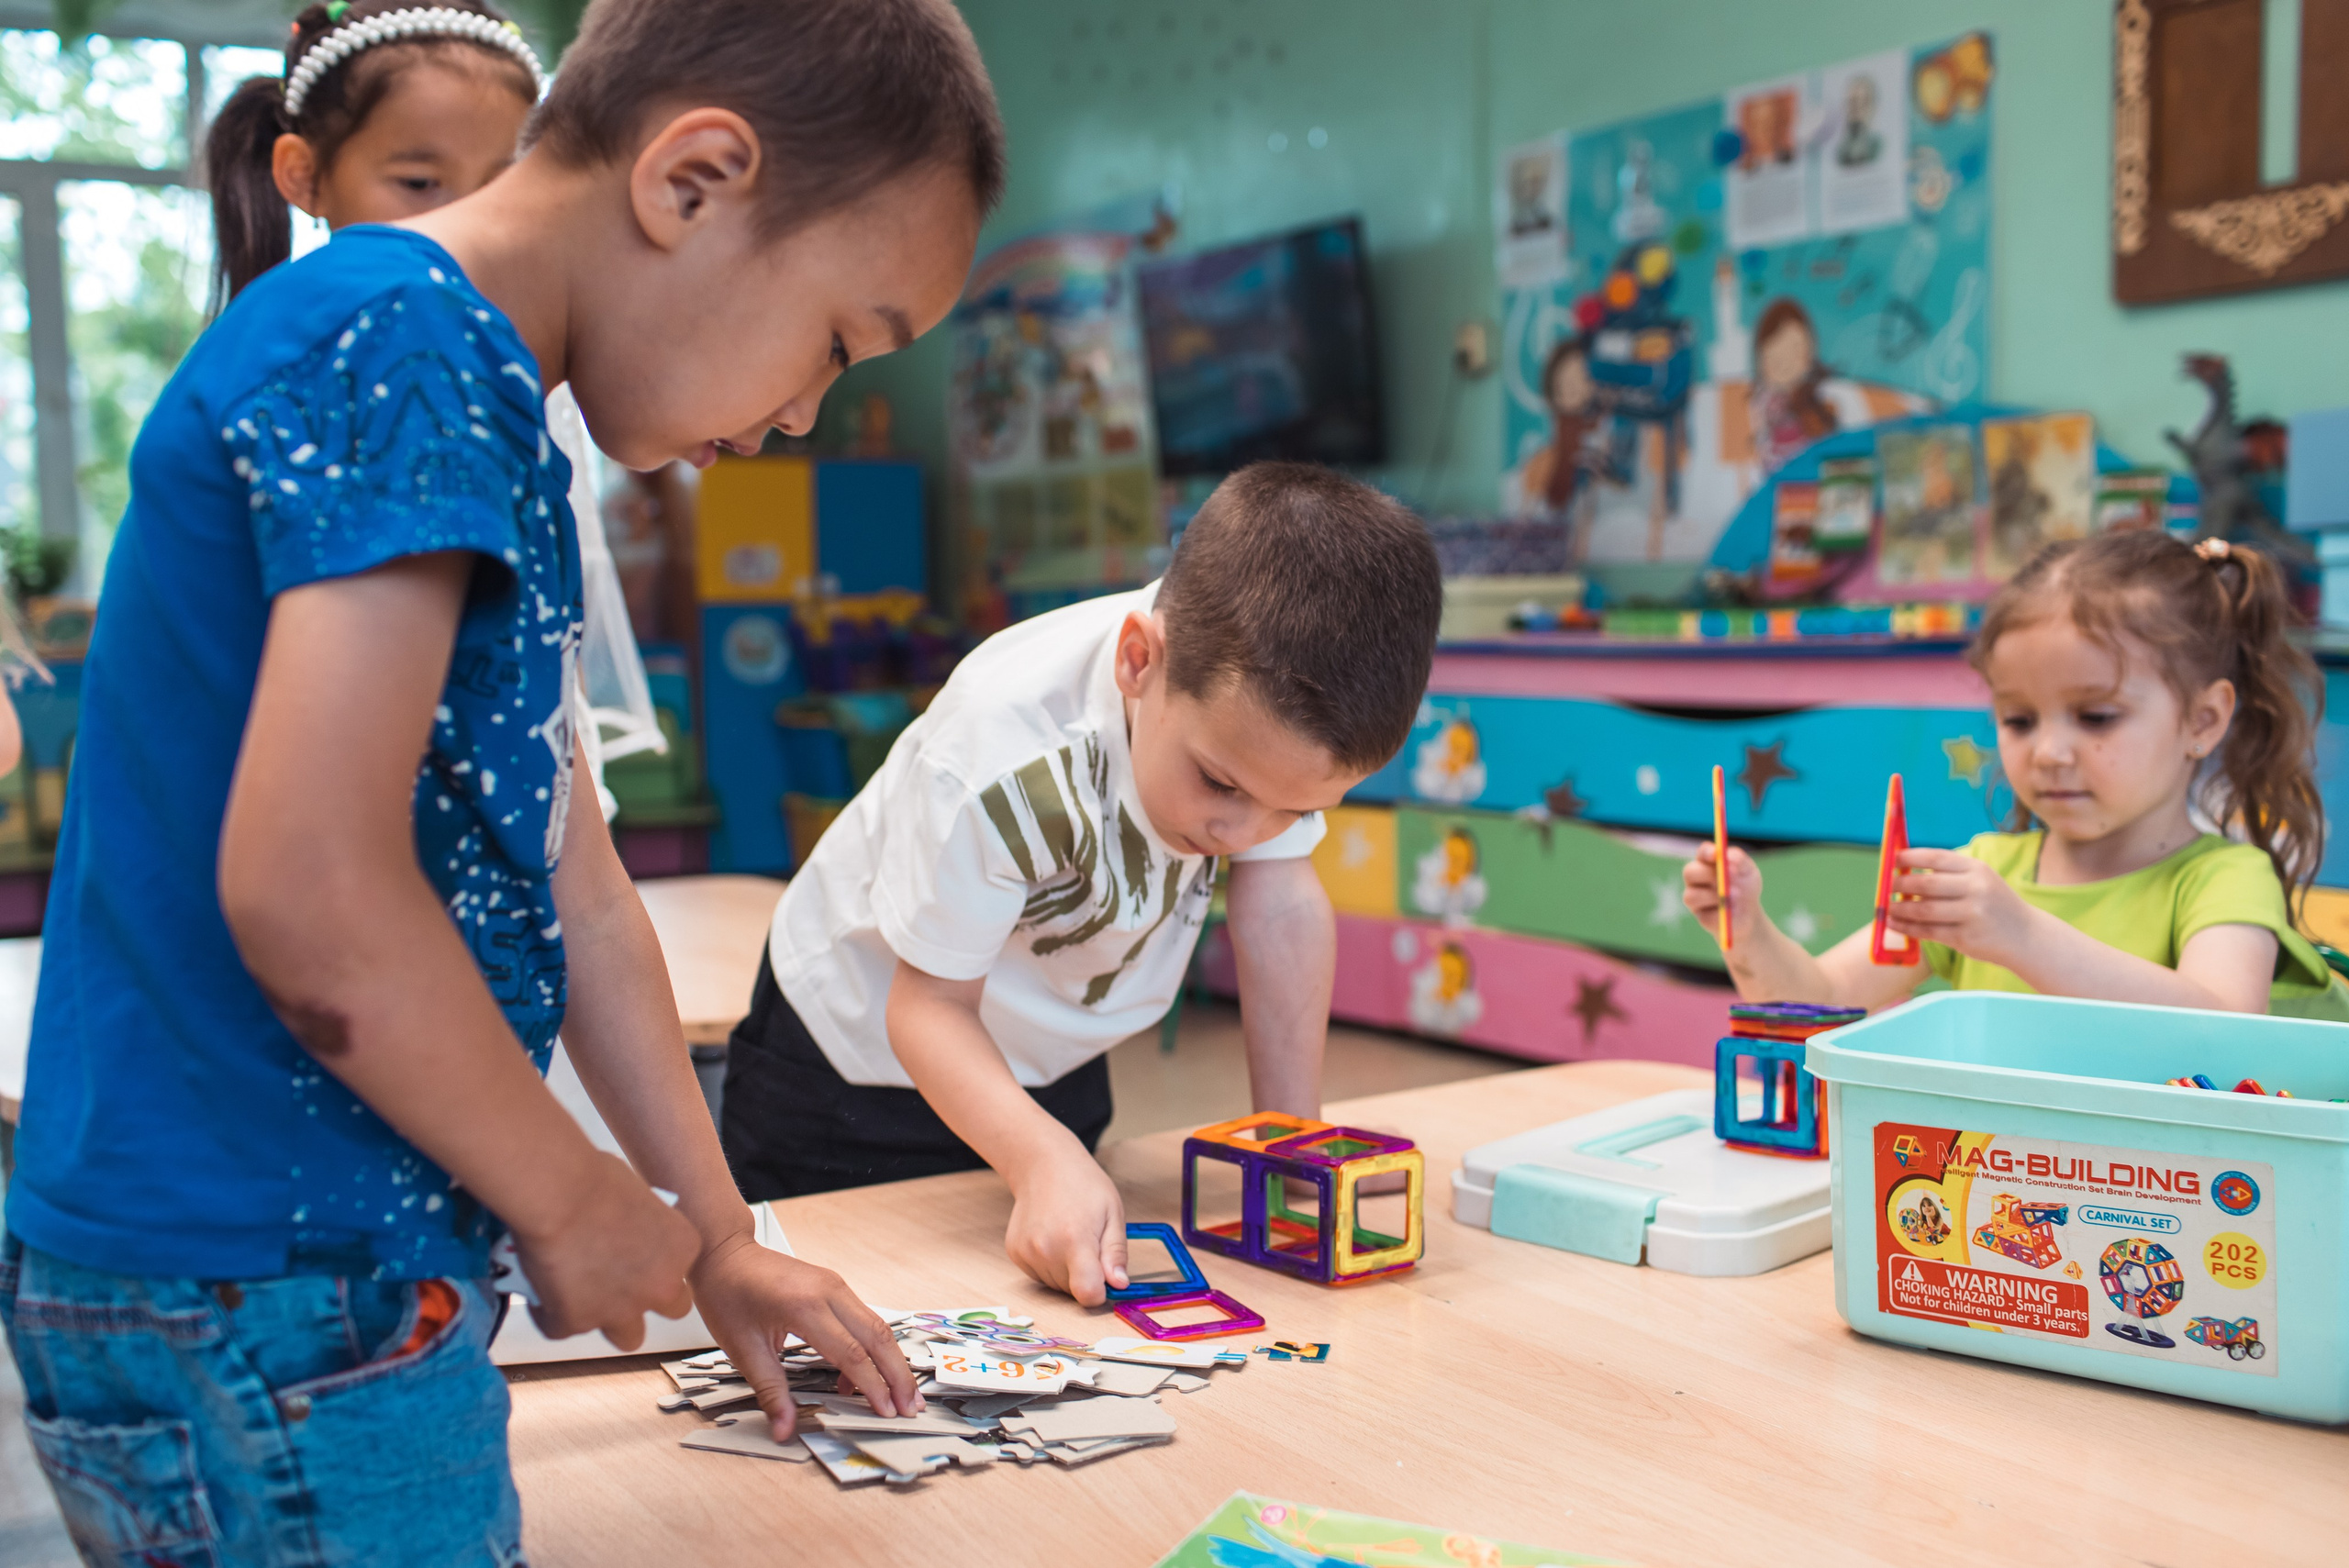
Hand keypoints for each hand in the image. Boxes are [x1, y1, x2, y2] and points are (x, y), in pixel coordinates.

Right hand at [510, 1152, 696, 1348]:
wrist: (558, 1194)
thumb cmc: (595, 1178)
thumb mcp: (638, 1195)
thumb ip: (643, 1224)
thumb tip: (622, 1229)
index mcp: (682, 1248)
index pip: (681, 1268)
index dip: (658, 1264)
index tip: (636, 1255)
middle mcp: (660, 1286)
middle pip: (671, 1309)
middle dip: (650, 1300)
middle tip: (620, 1284)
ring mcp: (620, 1310)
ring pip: (628, 1337)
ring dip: (608, 1320)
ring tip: (580, 1298)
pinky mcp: (576, 1322)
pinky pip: (562, 1328)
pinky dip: (550, 1314)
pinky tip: (539, 1293)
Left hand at [689, 1226, 920, 1440]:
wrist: (724, 1254)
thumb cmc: (728, 1295)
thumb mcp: (743, 1350)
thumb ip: (771, 1392)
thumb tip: (784, 1430)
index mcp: (806, 1307)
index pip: (852, 1353)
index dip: (873, 1386)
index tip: (886, 1413)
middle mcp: (829, 1291)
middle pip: (879, 1336)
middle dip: (898, 1375)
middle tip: (911, 1407)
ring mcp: (835, 1285)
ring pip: (877, 1326)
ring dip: (892, 1361)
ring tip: (901, 1394)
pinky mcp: (835, 1286)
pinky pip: (863, 1319)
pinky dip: (872, 1348)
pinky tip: (862, 1376)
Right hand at [1006, 1148, 1127, 1304]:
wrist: (1043, 1164)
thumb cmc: (1084, 1185)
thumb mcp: (1113, 1214)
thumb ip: (1116, 1253)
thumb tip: (1119, 1285)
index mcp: (1075, 1240)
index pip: (1087, 1294)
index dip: (1100, 1293)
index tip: (1105, 1278)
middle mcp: (1046, 1250)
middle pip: (1072, 1291)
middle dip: (1085, 1277)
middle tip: (1088, 1243)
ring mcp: (1026, 1252)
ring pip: (1056, 1285)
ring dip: (1067, 1272)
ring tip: (1069, 1237)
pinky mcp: (1015, 1252)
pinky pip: (1040, 1275)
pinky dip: (1050, 1265)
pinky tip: (1053, 1238)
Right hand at [1683, 843, 1759, 948]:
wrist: (1750, 913)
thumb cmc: (1746, 887)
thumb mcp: (1749, 871)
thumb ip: (1739, 860)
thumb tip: (1727, 856)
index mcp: (1707, 862)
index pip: (1702, 852)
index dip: (1707, 852)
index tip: (1717, 855)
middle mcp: (1696, 878)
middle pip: (1689, 872)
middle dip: (1708, 875)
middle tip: (1726, 880)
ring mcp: (1694, 897)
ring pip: (1692, 896)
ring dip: (1714, 897)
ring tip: (1735, 897)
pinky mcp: (1701, 916)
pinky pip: (1705, 915)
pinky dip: (1721, 913)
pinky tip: (1731, 912)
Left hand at [1886, 848, 2037, 966]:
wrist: (2026, 935)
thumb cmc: (1992, 903)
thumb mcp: (1980, 880)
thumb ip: (1947, 874)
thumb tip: (1902, 869)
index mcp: (1977, 869)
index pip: (1936, 857)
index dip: (1909, 857)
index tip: (1892, 859)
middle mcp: (1976, 889)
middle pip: (1927, 883)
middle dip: (1900, 884)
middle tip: (1886, 885)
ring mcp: (1972, 914)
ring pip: (1924, 910)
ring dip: (1900, 909)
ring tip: (1887, 907)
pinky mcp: (1966, 938)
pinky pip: (1928, 932)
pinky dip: (1906, 928)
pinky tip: (1894, 924)